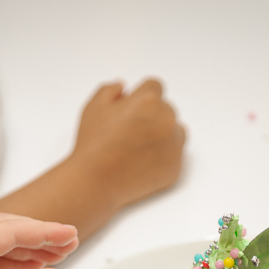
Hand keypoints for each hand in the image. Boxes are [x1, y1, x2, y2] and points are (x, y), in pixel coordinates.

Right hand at [70, 78, 185, 210]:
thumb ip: (110, 90)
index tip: (130, 110)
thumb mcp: (93, 107)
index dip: (140, 97)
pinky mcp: (176, 167)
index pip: (155, 87)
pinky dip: (163, 157)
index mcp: (149, 100)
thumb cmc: (92, 143)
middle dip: (151, 116)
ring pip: (176, 131)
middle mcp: (167, 119)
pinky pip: (175, 155)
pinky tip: (142, 163)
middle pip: (166, 109)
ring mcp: (174, 145)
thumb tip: (124, 87)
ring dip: (162, 134)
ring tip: (138, 148)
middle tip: (129, 133)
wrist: (96, 182)